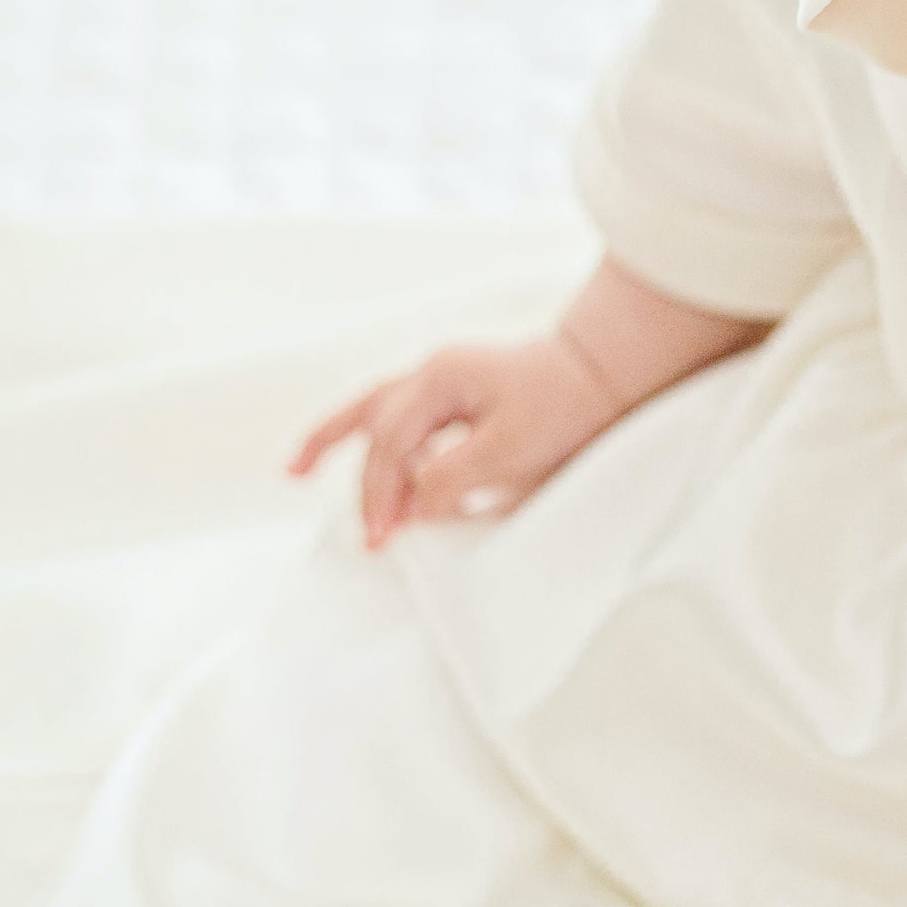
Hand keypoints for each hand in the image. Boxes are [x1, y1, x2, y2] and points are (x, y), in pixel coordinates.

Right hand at [285, 334, 628, 549]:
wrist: (608, 370)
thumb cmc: (568, 404)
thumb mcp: (514, 449)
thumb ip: (455, 476)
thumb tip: (413, 505)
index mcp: (440, 378)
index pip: (391, 443)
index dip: (383, 493)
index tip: (384, 537)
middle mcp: (433, 373)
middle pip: (371, 422)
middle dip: (363, 482)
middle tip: (367, 537)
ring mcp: (444, 380)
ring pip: (375, 408)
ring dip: (338, 437)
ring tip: (297, 468)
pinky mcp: (459, 394)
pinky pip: (403, 415)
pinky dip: (379, 438)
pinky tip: (375, 465)